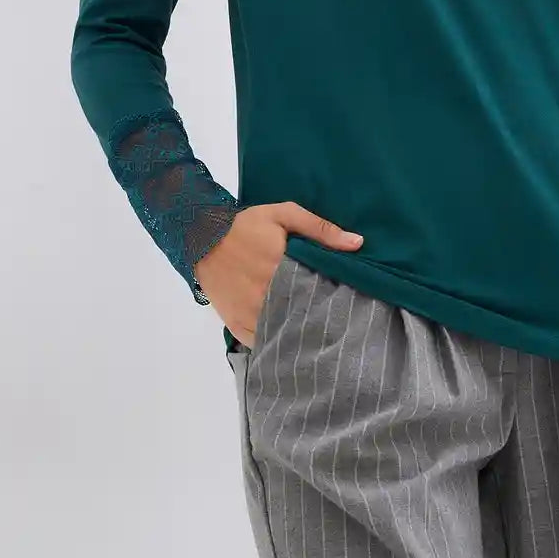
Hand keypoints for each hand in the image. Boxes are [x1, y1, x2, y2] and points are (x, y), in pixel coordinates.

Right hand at [191, 201, 363, 348]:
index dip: (333, 302)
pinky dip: (275, 342)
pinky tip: (289, 340)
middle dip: (318, 320)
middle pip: (301, 317)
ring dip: (298, 334)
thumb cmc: (246, 225)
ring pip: (282, 334)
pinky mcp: (236, 325)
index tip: (348, 304)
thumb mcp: (284, 215)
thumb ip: (320, 228)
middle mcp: (265, 296)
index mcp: (281, 269)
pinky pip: (261, 342)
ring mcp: (249, 314)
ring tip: (317, 333)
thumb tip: (357, 243)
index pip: (317, 295)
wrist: (201, 236)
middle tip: (336, 321)